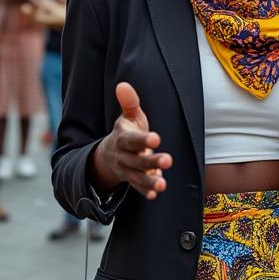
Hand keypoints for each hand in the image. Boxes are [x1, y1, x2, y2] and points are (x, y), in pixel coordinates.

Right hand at [93, 82, 171, 199]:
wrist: (109, 154)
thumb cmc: (127, 131)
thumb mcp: (128, 116)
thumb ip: (129, 102)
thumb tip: (122, 84)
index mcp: (123, 138)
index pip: (132, 140)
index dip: (143, 140)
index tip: (156, 138)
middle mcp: (123, 156)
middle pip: (136, 160)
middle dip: (151, 161)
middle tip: (168, 159)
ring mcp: (126, 170)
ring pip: (136, 177)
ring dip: (149, 181)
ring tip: (162, 184)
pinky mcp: (132, 180)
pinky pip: (137, 187)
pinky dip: (145, 191)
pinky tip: (155, 194)